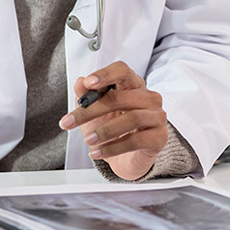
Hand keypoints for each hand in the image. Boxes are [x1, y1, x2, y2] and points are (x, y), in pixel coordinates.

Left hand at [58, 61, 168, 180]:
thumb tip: (80, 82)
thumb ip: (86, 95)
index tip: (88, 83)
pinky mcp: (160, 137)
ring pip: (132, 118)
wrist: (125, 159)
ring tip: (88, 140)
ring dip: (104, 131)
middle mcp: (148, 97)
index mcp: (132, 85)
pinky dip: (113, 148)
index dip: (105, 75)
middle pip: (119, 98)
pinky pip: (136, 140)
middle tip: (70, 122)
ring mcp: (157, 117)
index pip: (121, 70)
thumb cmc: (110, 129)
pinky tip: (98, 152)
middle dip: (91, 111)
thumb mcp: (93, 112)